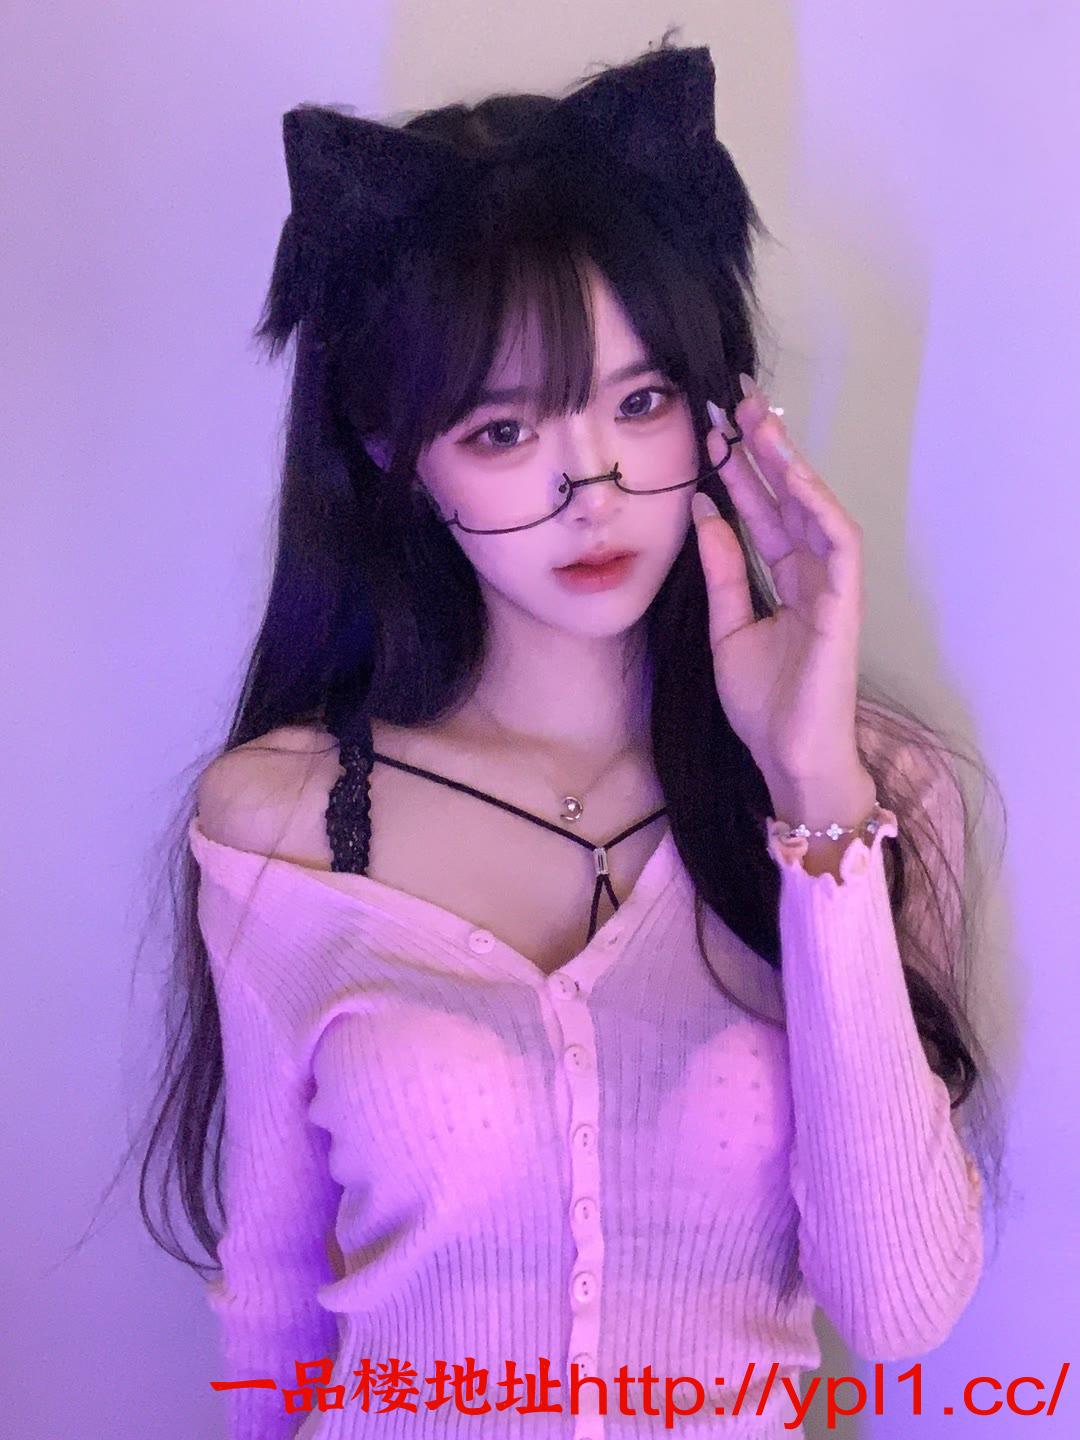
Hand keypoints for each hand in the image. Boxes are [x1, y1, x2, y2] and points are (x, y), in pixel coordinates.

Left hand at [691, 374, 864, 789]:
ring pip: (817, 512)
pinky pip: (840, 546)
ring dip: (792, 467)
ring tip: (762, 425)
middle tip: (736, 406)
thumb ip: (723, 572)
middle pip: (790, 502)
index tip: (713, 435)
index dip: (741, 475)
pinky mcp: (846, 606)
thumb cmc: (764, 704)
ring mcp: (833, 589)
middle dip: (765, 453)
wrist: (787, 756)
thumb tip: (704, 514)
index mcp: (787, 583)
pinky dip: (819, 509)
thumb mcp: (727, 628)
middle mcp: (813, 577)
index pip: (764, 516)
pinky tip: (796, 479)